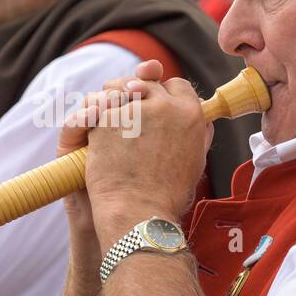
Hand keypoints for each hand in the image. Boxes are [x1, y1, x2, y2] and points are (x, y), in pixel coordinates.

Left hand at [70, 60, 213, 244]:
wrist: (140, 213)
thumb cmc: (167, 196)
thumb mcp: (195, 162)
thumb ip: (198, 135)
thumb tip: (203, 121)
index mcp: (192, 114)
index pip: (177, 85)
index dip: (163, 93)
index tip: (153, 104)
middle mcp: (166, 105)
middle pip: (146, 82)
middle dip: (134, 94)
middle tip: (125, 114)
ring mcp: (135, 109)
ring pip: (117, 88)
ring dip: (111, 99)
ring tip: (106, 118)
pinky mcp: (107, 118)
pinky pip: (96, 106)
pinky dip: (92, 117)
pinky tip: (92, 131)